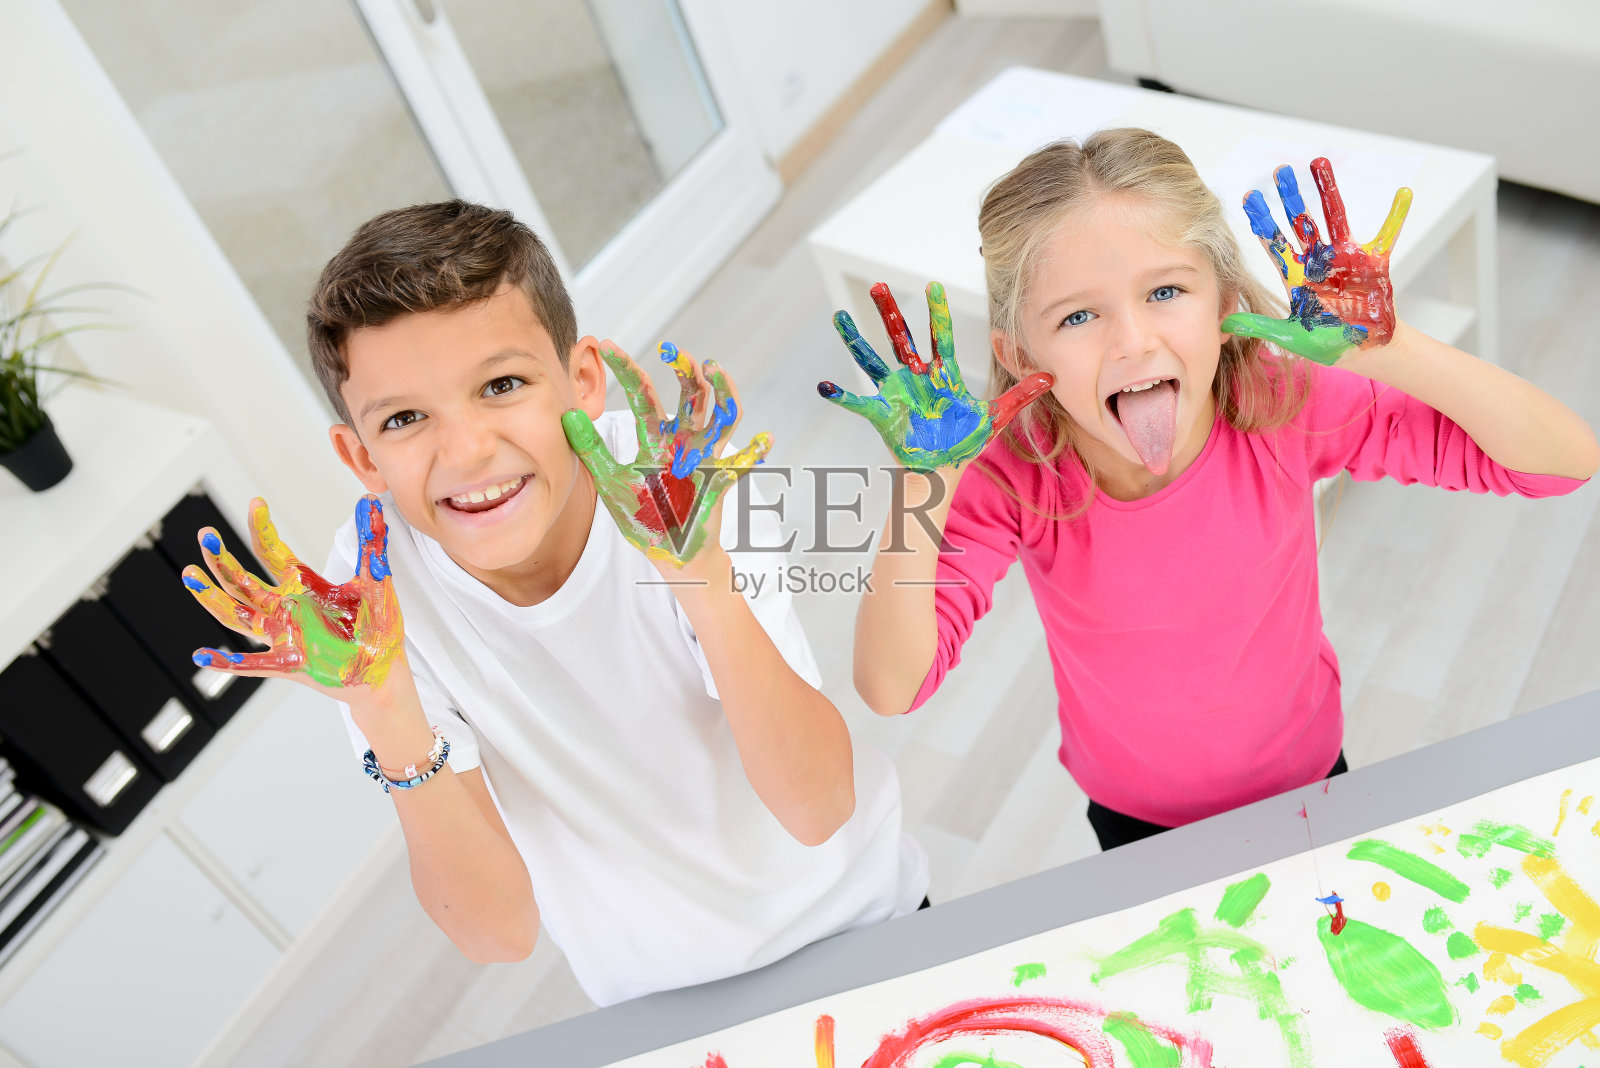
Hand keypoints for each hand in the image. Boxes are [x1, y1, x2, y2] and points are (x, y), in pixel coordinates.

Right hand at [182, 495, 403, 693]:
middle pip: (243, 581)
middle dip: (222, 559)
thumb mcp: (374, 578)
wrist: (385, 671)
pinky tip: (201, 656)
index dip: (261, 528)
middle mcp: (285, 609)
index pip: (271, 552)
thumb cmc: (376, 626)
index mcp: (301, 586)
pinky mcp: (292, 664)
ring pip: (238, 616)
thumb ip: (370, 542)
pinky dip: (229, 663)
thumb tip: (373, 501)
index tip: (256, 502)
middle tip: (206, 534)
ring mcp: (284, 636)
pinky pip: (254, 665)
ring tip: (189, 576)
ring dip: (212, 598)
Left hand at [562, 342, 771, 567]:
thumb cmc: (643, 518)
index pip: (644, 395)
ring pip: (720, 416)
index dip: (627, 369)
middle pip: (690, 395)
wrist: (668, 553)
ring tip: (714, 369)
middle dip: (684, 369)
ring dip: (722, 391)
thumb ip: (592, 451)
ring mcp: (705, 459)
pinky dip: (754, 453)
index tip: (608, 345)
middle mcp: (683, 442)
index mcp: (656, 439)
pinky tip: (765, 439)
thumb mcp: (612, 483)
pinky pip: (741, 465)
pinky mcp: (719, 482)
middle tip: (672, 349)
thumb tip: (567, 416)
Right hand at [816, 281, 1052, 470]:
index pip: (940, 335)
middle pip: (901, 337)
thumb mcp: (995, 416)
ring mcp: (896, 392)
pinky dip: (841, 396)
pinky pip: (858, 403)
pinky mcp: (882, 413)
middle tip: (879, 284)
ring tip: (839, 317)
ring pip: (873, 359)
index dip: (938, 312)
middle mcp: (916, 376)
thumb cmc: (965, 440)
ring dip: (856, 340)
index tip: (934, 286)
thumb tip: (1051, 376)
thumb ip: (1021, 394)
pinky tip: (823, 385)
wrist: (942, 468)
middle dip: (890, 311)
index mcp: (942, 373)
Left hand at [1222, 158, 1411, 364]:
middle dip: (1290, 197)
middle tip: (1278, 171)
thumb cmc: (1325, 343)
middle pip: (1300, 222)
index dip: (1262, 221)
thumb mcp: (1289, 336)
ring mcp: (1345, 258)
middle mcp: (1318, 260)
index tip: (1249, 197)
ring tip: (1318, 162)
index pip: (1274, 242)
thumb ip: (1260, 326)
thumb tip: (1225, 322)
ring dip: (1327, 190)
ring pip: (1334, 217)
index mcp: (1296, 276)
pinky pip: (1388, 235)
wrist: (1360, 351)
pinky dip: (1398, 215)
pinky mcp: (1373, 263)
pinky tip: (1404, 193)